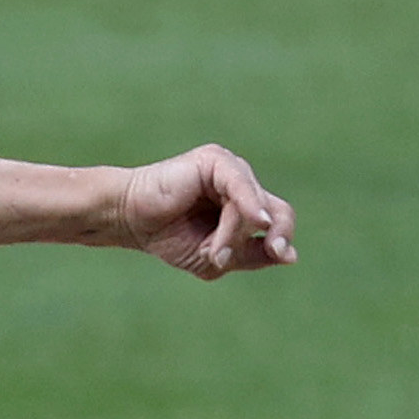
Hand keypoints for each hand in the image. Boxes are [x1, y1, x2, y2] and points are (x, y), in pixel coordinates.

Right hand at [116, 144, 294, 279]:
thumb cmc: (166, 237)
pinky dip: (247, 207)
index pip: (277, 219)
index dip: (283, 237)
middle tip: (272, 251)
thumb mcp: (214, 257)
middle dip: (276, 234)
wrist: (128, 219)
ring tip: (215, 254)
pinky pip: (240, 185)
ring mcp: (229, 170)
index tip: (284, 256)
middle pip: (277, 209)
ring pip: (255, 205)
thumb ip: (251, 255)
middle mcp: (241, 184)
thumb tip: (289, 256)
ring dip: (236, 235)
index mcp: (243, 206)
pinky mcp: (214, 161)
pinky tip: (254, 222)